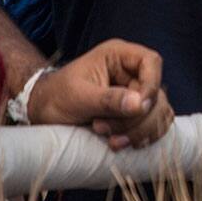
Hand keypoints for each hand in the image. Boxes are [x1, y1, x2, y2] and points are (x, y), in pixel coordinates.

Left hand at [27, 39, 173, 150]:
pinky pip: (153, 126)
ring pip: (158, 113)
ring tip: (110, 141)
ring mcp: (134, 94)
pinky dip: (143, 138)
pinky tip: (122, 144)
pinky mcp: (134, 115)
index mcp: (118, 56)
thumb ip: (109, 99)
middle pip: (156, 92)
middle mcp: (131, 73)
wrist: (43, 114)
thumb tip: (140, 104)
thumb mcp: (79, 97)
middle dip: (136, 118)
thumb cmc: (57, 97)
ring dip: (138, 131)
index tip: (138, 108)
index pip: (151, 62)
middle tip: (105, 130)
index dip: (151, 85)